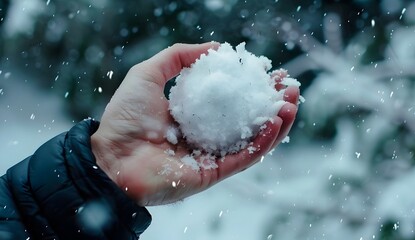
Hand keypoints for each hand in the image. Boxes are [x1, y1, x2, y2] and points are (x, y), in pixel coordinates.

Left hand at [90, 42, 298, 205]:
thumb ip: (179, 57)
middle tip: (289, 87)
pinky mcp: (213, 173)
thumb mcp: (149, 74)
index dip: (252, 86)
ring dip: (276, 122)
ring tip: (291, 102)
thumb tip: (215, 47)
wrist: (111, 158)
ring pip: (252, 139)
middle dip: (271, 103)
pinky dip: (263, 141)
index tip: (269, 72)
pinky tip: (276, 122)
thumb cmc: (125, 117)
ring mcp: (211, 155)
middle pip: (248, 119)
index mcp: (195, 115)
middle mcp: (206, 135)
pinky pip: (244, 157)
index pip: (232, 100)